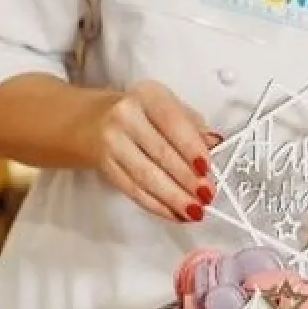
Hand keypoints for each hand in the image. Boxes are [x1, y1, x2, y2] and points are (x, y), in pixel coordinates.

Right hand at [91, 80, 217, 222]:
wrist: (93, 120)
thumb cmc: (141, 114)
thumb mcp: (168, 106)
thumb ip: (193, 125)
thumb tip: (214, 145)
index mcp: (148, 96)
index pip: (173, 123)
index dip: (191, 148)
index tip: (207, 169)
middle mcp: (126, 116)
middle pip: (160, 152)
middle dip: (186, 179)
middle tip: (206, 195)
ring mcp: (112, 142)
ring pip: (146, 176)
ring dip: (173, 197)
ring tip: (194, 209)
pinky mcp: (106, 167)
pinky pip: (133, 190)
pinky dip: (156, 205)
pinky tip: (173, 212)